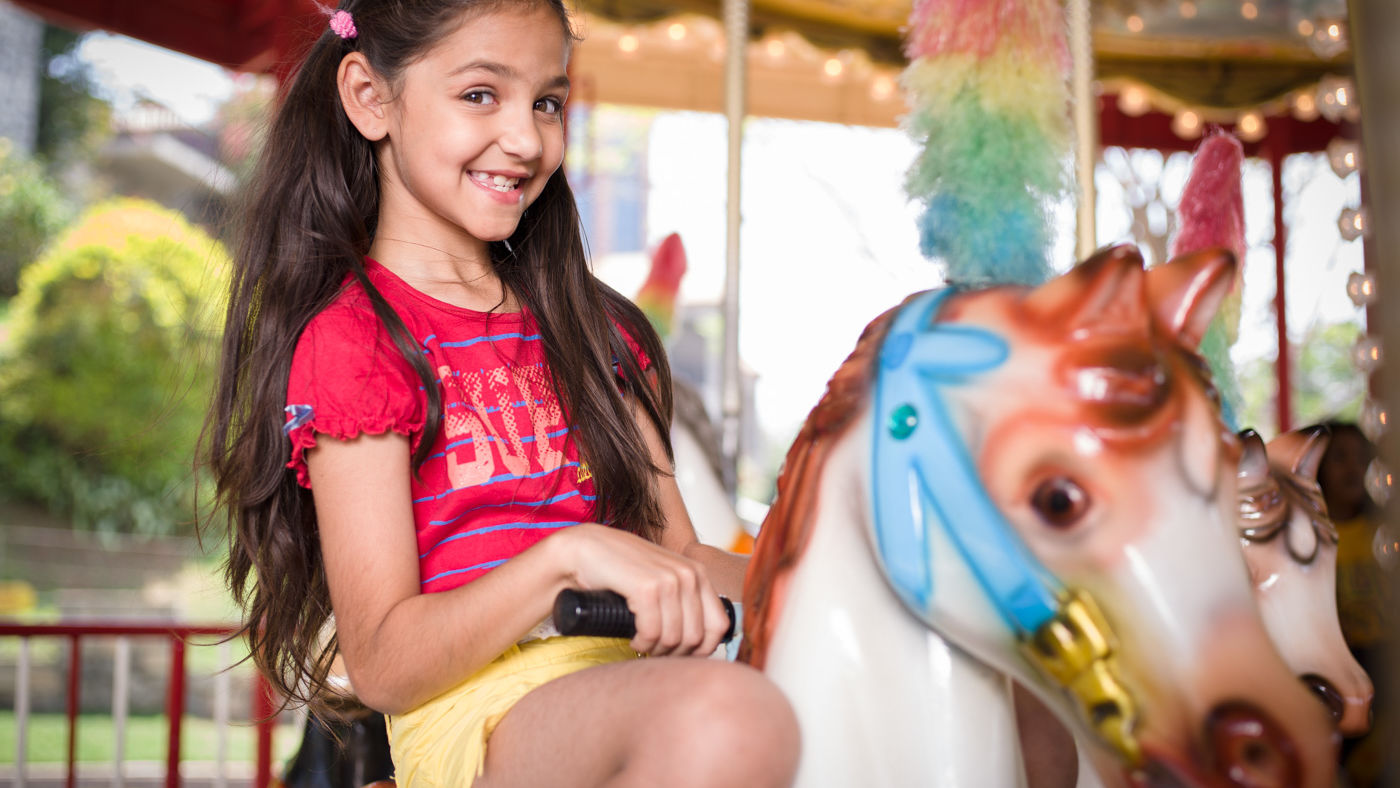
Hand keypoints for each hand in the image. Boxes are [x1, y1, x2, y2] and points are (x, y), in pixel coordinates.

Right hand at [551, 524, 728, 656]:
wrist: (586, 549)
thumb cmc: (623, 569)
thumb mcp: (663, 582)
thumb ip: (683, 601)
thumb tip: (699, 642)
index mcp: (698, 575)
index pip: (718, 626)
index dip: (701, 649)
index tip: (680, 655)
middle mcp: (689, 575)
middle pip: (695, 638)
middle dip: (674, 653)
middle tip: (654, 650)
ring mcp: (670, 580)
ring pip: (674, 638)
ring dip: (655, 649)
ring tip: (641, 643)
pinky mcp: (648, 587)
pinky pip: (652, 632)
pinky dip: (641, 643)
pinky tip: (633, 638)